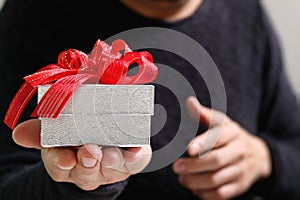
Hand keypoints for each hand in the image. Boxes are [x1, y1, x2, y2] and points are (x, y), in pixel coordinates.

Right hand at [12, 119, 151, 190]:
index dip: (61, 162)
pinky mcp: (131, 159)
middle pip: (87, 171)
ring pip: (111, 167)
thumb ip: (41, 131)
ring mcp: (111, 165)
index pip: (60, 165)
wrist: (105, 137)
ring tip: (110, 153)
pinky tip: (136, 152)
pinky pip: (135, 161)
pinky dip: (135, 157)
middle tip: (89, 151)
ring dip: (111, 160)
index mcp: (67, 160)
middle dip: (88, 162)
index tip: (65, 159)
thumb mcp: (55, 133)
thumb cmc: (77, 134)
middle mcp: (89, 167)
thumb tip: (19, 133)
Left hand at [172, 97, 271, 199]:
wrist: (258, 156)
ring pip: (216, 180)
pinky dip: (205, 194)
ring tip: (182, 178)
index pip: (218, 137)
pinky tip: (194, 188)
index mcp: (232, 133)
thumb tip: (189, 102)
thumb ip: (204, 114)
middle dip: (193, 166)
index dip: (203, 143)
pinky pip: (221, 194)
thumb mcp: (222, 123)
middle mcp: (239, 151)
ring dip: (195, 181)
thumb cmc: (231, 137)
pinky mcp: (239, 186)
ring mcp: (240, 170)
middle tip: (176, 167)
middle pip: (216, 161)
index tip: (189, 148)